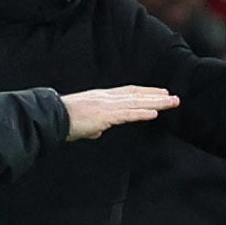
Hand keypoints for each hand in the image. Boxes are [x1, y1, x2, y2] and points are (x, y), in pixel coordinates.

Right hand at [61, 85, 179, 140]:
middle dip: (156, 96)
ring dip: (157, 103)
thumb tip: (97, 132)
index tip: (159, 93)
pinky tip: (155, 113)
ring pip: (137, 103)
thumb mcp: (81, 124)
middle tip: (174, 97)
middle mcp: (106, 97)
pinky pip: (128, 114)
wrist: (51, 118)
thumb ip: (92, 127)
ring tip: (173, 102)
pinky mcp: (105, 115)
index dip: (145, 92)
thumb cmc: (62, 122)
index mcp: (100, 97)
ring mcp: (106, 105)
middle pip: (136, 94)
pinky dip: (143, 113)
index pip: (127, 92)